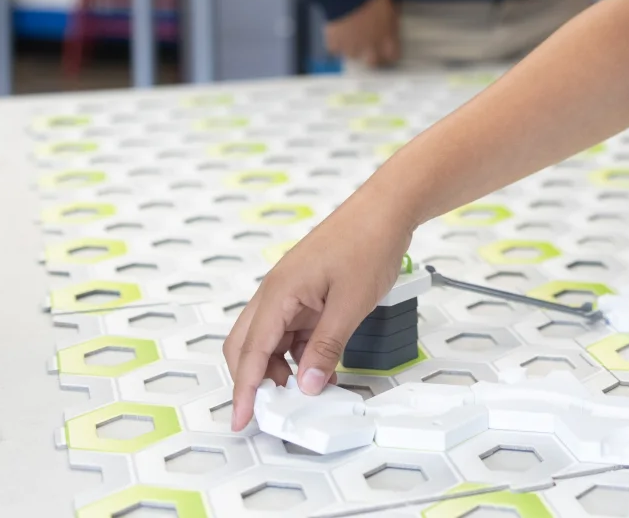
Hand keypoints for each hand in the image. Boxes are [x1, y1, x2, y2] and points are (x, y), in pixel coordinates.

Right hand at [222, 199, 409, 429]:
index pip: (250, 351)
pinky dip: (300, 354)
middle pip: (247, 346)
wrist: (385, 210)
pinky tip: (320, 371)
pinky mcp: (306, 294)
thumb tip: (307, 385)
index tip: (242, 419)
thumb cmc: (367, 243)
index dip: (244, 389)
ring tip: (307, 394)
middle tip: (274, 411)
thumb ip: (326, 348)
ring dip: (281, 369)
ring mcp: (291, 293)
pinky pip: (293, 332)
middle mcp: (276, 293)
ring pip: (271, 341)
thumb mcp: (350, 305)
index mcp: (278, 293)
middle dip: (255, 381)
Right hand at [324, 0, 399, 68]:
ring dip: (352, 48)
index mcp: (386, 36)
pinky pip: (334, 49)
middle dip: (371, 56)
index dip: (390, 51)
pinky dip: (335, 43)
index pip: (393, 55)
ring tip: (351, 37)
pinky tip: (337, 35)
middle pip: (373, 62)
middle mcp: (370, 46)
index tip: (387, 48)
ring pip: (353, 56)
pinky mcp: (335, 43)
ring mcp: (351, 46)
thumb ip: (390, 21)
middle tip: (368, 47)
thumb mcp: (389, 6)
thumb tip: (391, 25)